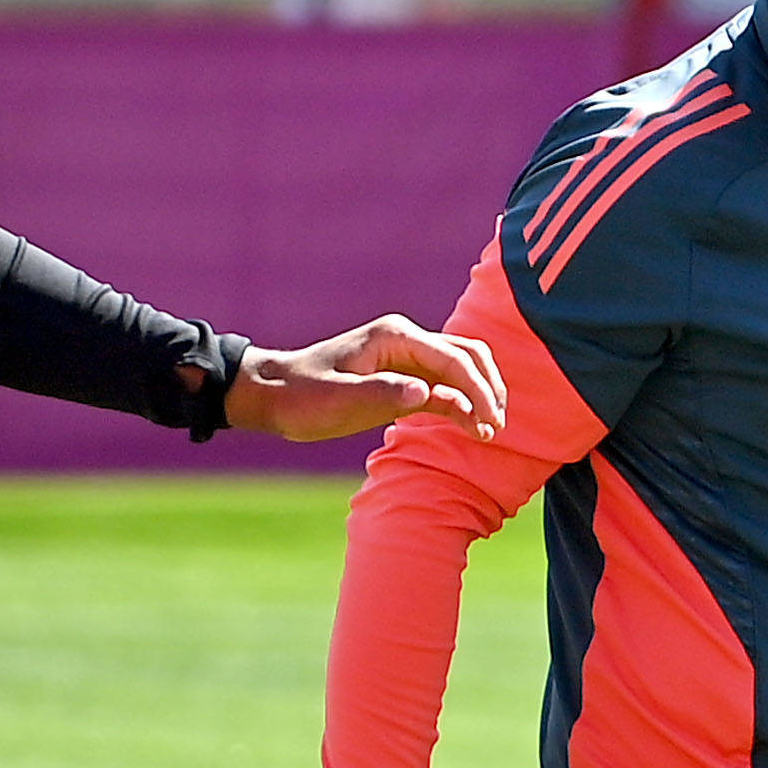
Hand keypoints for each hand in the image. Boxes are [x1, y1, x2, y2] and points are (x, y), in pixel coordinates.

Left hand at [220, 317, 506, 444]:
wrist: (273, 394)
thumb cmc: (301, 397)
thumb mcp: (339, 399)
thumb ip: (384, 394)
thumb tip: (428, 394)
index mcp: (395, 337)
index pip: (453, 359)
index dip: (477, 390)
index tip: (488, 422)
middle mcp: (406, 341)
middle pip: (468, 356)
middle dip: (488, 390)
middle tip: (494, 427)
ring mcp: (408, 358)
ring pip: (463, 369)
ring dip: (481, 396)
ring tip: (487, 430)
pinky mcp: (404, 377)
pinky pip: (446, 386)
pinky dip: (463, 404)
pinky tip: (470, 427)